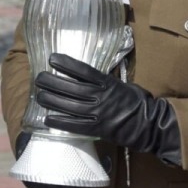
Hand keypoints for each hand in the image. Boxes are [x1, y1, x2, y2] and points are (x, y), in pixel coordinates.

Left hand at [33, 52, 179, 162]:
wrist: (149, 124)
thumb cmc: (138, 102)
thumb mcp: (123, 85)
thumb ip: (106, 81)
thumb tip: (89, 76)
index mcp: (108, 83)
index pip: (84, 71)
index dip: (67, 64)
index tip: (52, 59)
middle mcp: (102, 96)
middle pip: (72, 87)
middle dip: (53, 82)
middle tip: (39, 78)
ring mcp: (99, 113)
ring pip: (70, 105)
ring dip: (52, 100)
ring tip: (39, 95)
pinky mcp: (98, 129)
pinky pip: (75, 125)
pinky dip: (61, 122)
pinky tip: (47, 119)